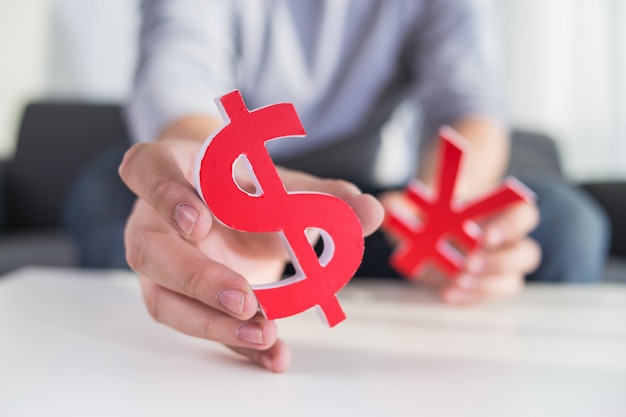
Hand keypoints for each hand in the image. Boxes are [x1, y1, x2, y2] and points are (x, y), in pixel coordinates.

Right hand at [119, 138, 383, 371]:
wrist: (231, 210)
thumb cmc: (248, 188)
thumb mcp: (282, 185)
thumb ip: (324, 197)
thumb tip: (371, 212)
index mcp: (173, 169)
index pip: (145, 169)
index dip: (164, 194)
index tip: (198, 222)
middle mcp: (154, 219)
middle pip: (150, 250)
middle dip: (196, 278)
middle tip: (245, 299)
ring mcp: (160, 263)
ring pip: (165, 299)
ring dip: (212, 323)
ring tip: (265, 334)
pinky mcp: (178, 299)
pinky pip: (199, 325)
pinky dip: (235, 343)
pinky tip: (271, 354)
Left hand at [380, 191, 540, 303]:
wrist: (429, 229)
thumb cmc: (430, 210)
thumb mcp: (416, 202)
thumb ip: (405, 202)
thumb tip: (388, 204)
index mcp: (500, 211)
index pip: (524, 215)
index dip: (510, 226)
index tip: (483, 236)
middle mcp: (508, 240)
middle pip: (527, 253)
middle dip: (500, 261)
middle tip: (468, 263)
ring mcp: (500, 266)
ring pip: (513, 281)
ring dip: (487, 284)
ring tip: (457, 280)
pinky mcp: (485, 285)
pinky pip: (489, 297)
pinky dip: (470, 297)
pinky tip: (448, 294)